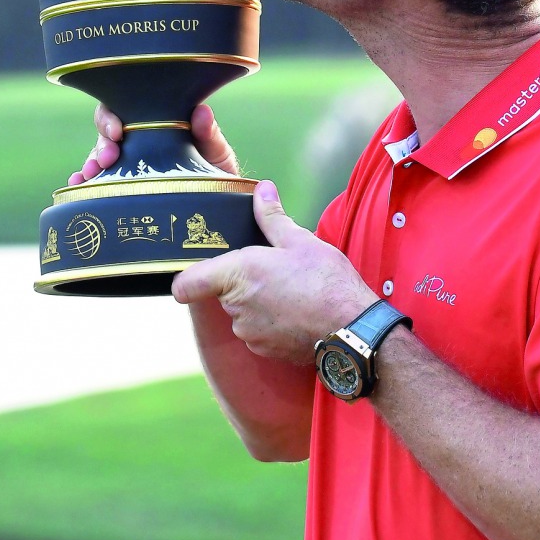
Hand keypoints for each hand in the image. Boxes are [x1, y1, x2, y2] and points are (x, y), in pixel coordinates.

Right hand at [67, 103, 239, 184]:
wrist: (219, 204)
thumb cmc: (217, 171)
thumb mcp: (216, 152)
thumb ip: (209, 134)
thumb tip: (201, 110)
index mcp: (157, 121)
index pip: (126, 106)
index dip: (114, 114)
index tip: (117, 131)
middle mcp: (139, 138)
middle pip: (107, 130)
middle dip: (101, 143)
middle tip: (105, 160)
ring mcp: (129, 161)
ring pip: (99, 154)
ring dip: (90, 162)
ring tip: (87, 177)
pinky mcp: (124, 184)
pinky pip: (98, 181)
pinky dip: (84, 183)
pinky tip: (78, 188)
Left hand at [172, 180, 375, 362]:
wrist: (351, 328)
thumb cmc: (326, 281)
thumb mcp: (300, 241)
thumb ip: (272, 217)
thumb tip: (262, 189)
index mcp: (239, 274)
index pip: (187, 284)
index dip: (189, 277)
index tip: (201, 270)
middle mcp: (236, 307)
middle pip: (222, 291)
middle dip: (242, 281)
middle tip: (275, 269)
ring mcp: (249, 332)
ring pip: (241, 311)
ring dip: (258, 301)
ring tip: (292, 291)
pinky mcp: (264, 351)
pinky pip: (257, 330)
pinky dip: (271, 321)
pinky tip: (298, 311)